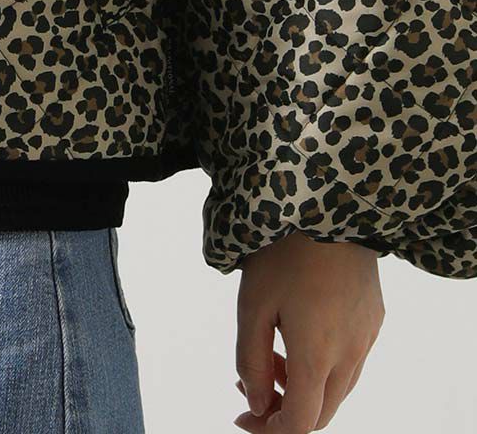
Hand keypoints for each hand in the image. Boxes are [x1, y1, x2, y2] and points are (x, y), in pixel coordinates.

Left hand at [232, 232, 384, 430]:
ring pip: (337, 389)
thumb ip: (250, 360)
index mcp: (317, 355)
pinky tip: (296, 334)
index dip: (269, 431)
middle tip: (248, 386)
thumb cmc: (282, 251)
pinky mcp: (374, 320)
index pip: (300, 423)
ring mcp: (367, 338)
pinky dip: (321, 365)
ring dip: (301, 386)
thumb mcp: (251, 303)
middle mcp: (350, 355)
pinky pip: (349, 362)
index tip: (242, 418)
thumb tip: (257, 405)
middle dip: (282, 410)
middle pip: (321, 412)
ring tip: (268, 355)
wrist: (330, 206)